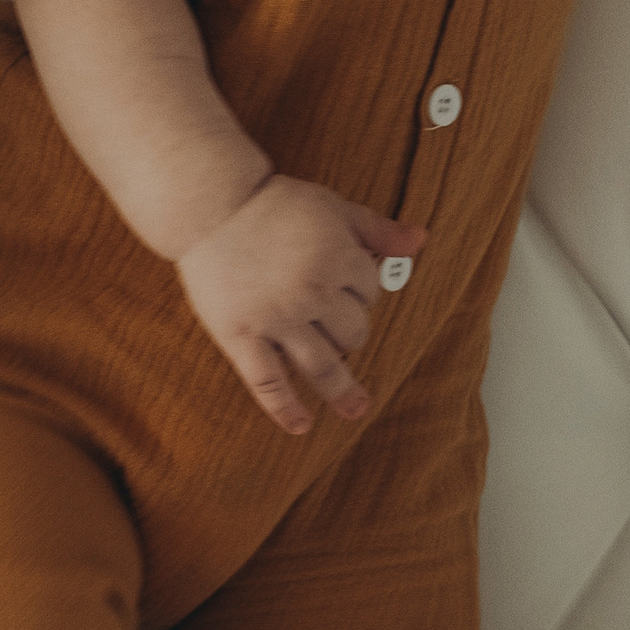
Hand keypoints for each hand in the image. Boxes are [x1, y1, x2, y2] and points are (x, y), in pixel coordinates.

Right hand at [177, 176, 426, 435]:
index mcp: (337, 258)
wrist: (209, 203)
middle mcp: (312, 292)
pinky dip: (286, 408)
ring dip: (342, 388)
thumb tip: (420, 241)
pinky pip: (268, 382)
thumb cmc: (273, 203)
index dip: (361, 289)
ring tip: (357, 408)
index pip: (369, 291)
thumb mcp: (332, 207)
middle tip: (331, 324)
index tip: (341, 285)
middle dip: (349, 329)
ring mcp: (276, 319)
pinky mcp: (241, 336)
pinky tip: (302, 426)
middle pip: (353, 330)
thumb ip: (377, 229)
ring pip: (323, 364)